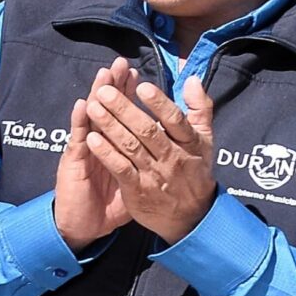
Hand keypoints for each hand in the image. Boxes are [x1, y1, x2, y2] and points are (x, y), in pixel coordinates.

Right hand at [53, 61, 135, 252]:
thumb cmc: (111, 204)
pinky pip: (77, 139)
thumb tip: (170, 148)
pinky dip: (79, 122)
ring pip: (92, 117)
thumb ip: (151, 161)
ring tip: (103, 75)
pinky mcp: (74, 162)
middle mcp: (100, 143)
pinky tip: (83, 105)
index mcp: (117, 145)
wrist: (87, 225)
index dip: (131, 94)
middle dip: (116, 85)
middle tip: (120, 63)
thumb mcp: (138, 181)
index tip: (138, 75)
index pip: (125, 113)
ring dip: (96, 94)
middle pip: (108, 108)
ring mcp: (86, 150)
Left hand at [84, 69, 219, 243]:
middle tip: (104, 91)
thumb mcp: (204, 140)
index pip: (174, 119)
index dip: (159, 103)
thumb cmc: (195, 170)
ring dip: (110, 126)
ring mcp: (154, 174)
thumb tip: (191, 79)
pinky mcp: (138, 190)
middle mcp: (172, 157)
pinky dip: (106, 154)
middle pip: (147, 130)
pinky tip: (91, 139)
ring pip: (130, 147)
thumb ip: (199, 109)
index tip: (141, 85)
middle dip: (124, 109)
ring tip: (93, 107)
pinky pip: (121, 169)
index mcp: (189, 142)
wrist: (191, 216)